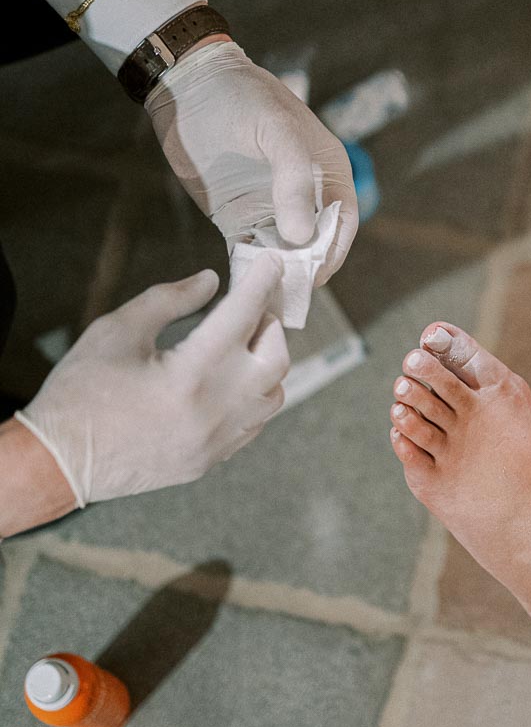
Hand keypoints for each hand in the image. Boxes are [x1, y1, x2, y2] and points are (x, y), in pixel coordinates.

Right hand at [16, 256, 289, 505]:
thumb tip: (211, 280)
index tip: (272, 263)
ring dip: (267, 361)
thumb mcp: (117, 331)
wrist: (59, 463)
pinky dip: (255, 394)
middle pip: (275, 357)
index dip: (260, 283)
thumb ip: (169, 300)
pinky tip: (233, 378)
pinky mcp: (211, 459)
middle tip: (251, 304)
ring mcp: (216, 441)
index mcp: (189, 374)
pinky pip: (255, 423)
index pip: (243, 316)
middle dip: (269, 323)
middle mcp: (214, 410)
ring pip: (273, 394)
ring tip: (244, 340)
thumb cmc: (80, 392)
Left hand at [145, 41, 357, 283]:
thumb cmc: (241, 98)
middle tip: (285, 295)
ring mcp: (270, 208)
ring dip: (276, 275)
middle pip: (315, 245)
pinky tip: (241, 288)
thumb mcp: (276, 131)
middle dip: (304, 270)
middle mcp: (304, 195)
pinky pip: (249, 252)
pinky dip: (248, 271)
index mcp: (328, 172)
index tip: (314, 275)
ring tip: (263, 299)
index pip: (343, 223)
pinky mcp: (237, 217)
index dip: (333, 251)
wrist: (187, 86)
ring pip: (283, 253)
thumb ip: (295, 181)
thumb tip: (304, 237)